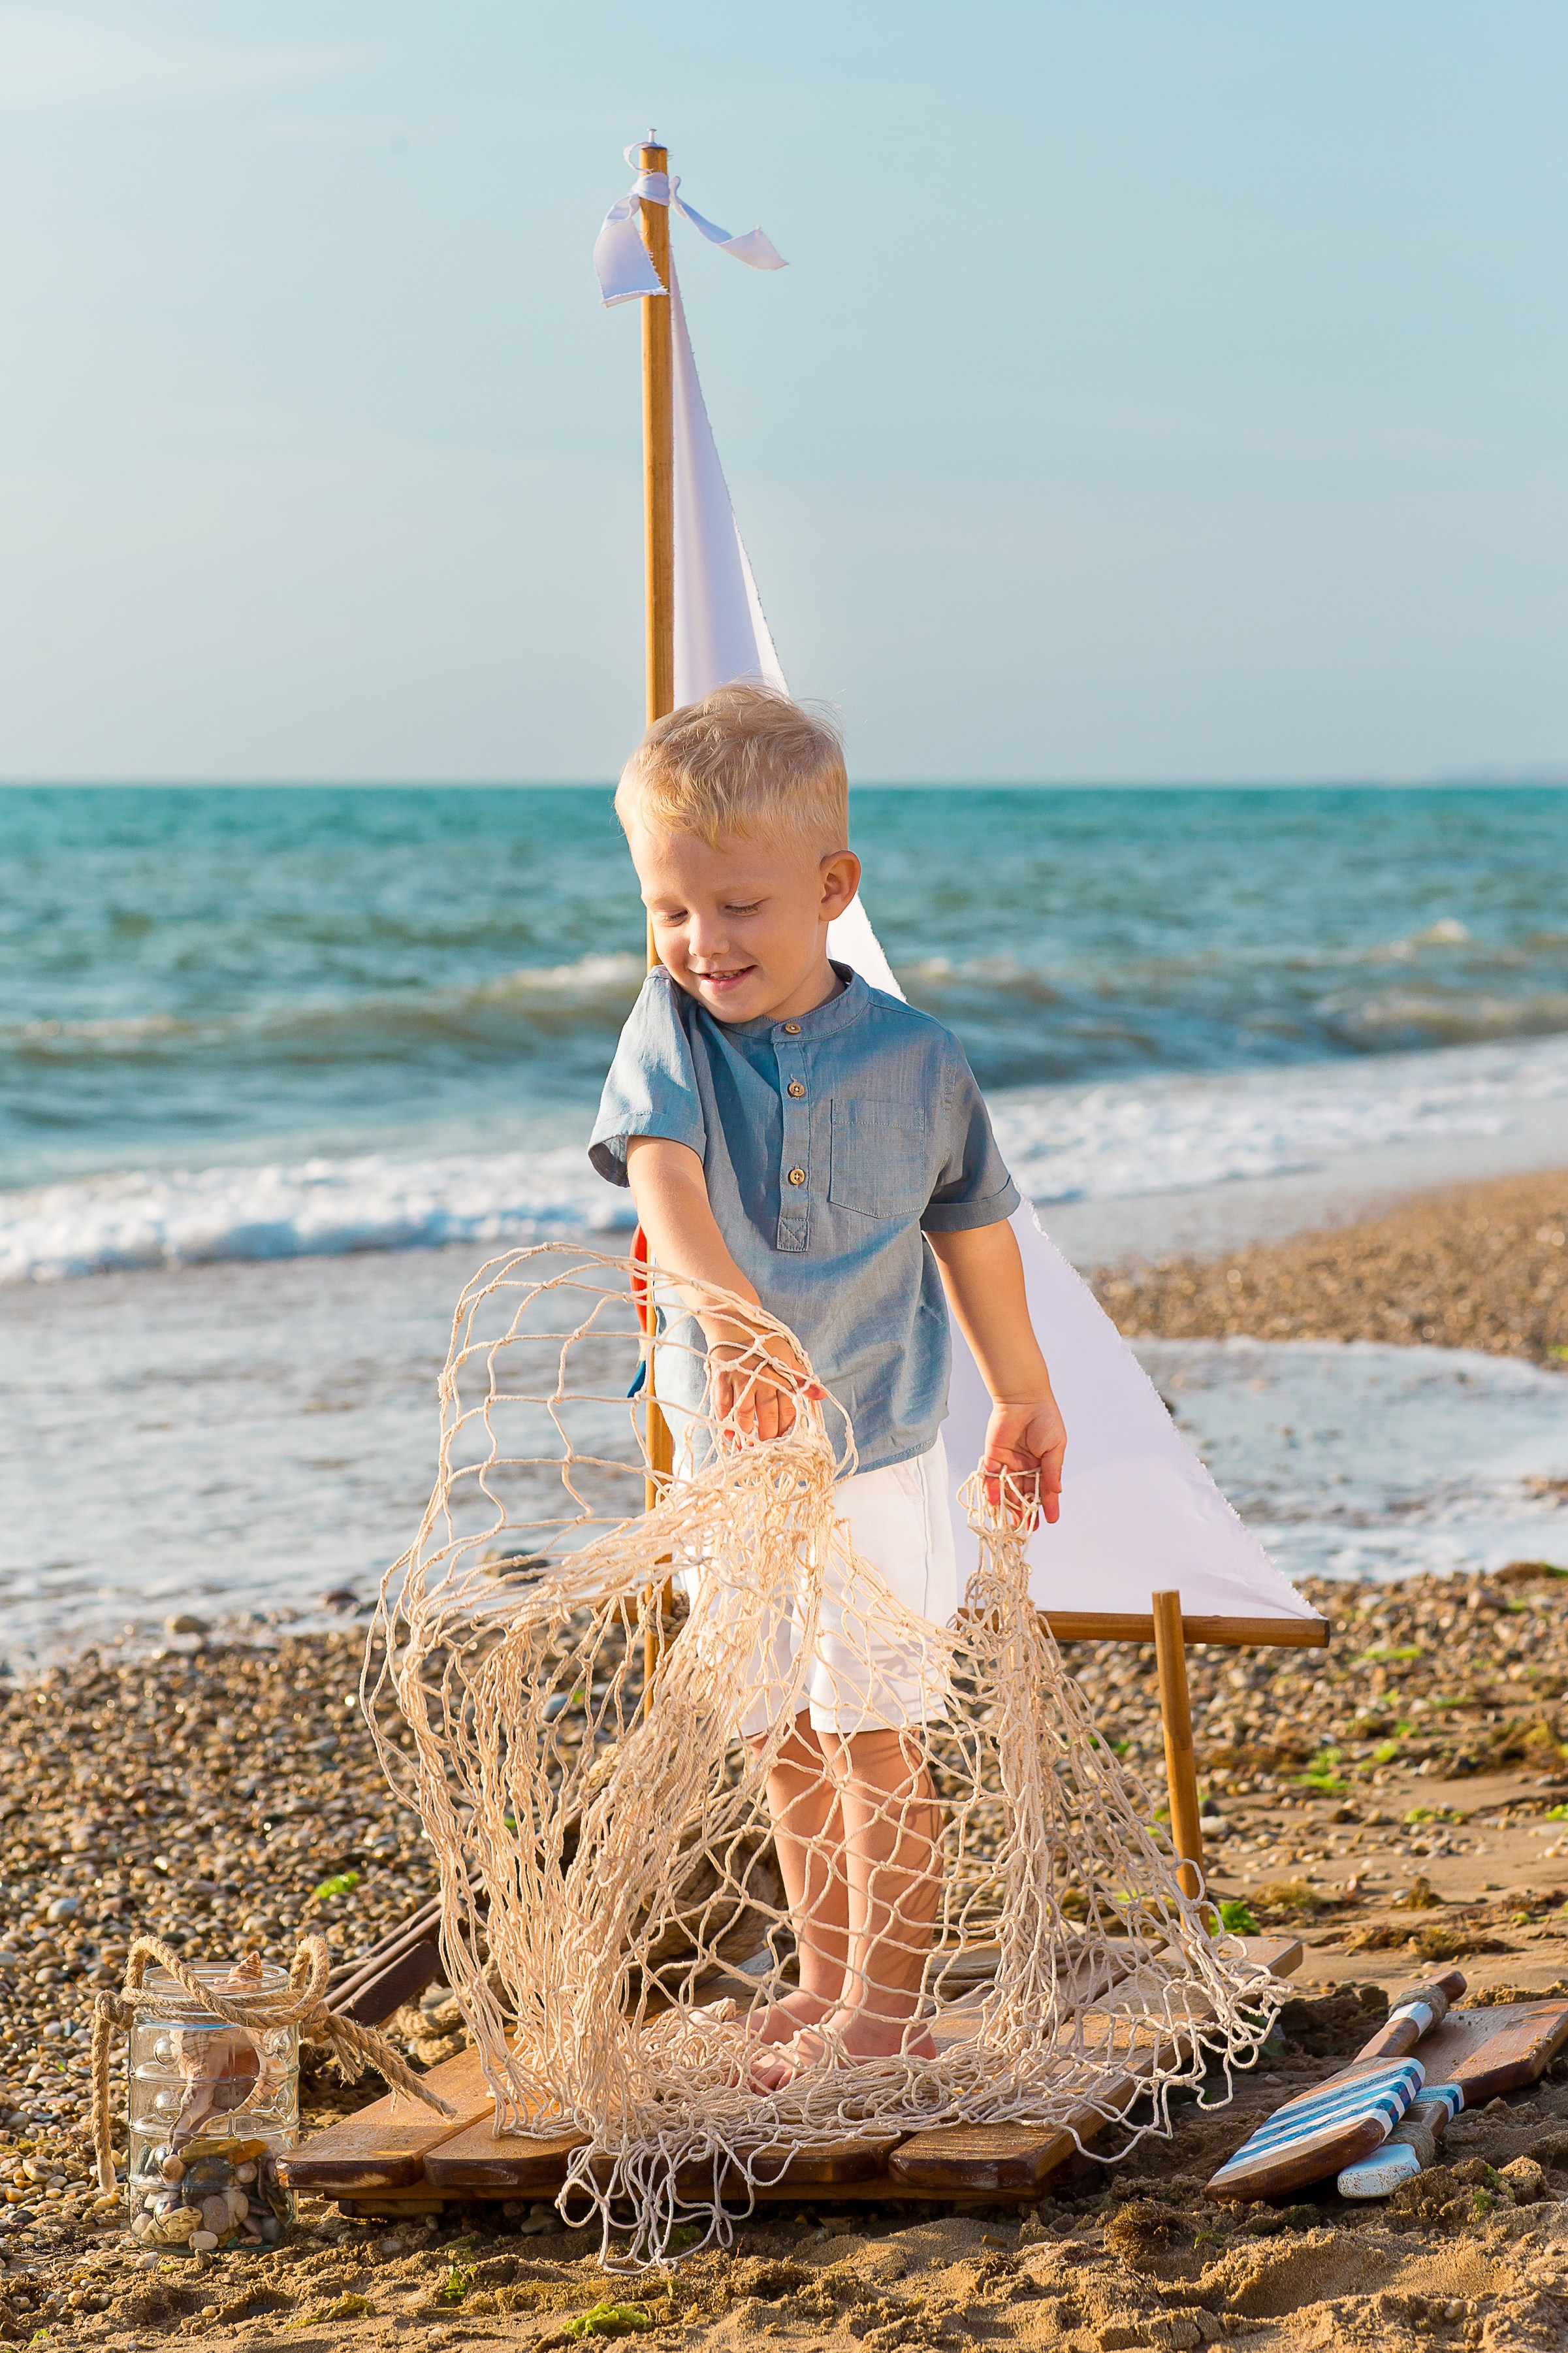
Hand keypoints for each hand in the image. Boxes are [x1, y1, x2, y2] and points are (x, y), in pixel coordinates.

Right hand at [706, 1322, 824, 1443]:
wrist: (736, 1326)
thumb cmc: (766, 1345)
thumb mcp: (789, 1357)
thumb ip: (804, 1379)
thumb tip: (822, 1396)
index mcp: (781, 1376)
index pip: (787, 1409)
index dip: (786, 1428)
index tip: (785, 1442)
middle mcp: (761, 1379)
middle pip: (766, 1415)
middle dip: (767, 1436)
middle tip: (766, 1451)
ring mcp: (740, 1379)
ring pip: (743, 1413)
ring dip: (746, 1434)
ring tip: (748, 1449)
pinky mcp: (721, 1379)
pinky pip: (722, 1405)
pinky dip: (725, 1422)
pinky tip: (729, 1435)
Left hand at [981, 1391, 1065, 1526]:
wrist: (1023, 1399)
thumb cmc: (1045, 1419)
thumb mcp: (1055, 1447)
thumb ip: (1053, 1471)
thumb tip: (1056, 1492)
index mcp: (1043, 1465)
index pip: (1045, 1491)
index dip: (1048, 1506)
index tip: (1050, 1520)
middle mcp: (1025, 1468)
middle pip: (1025, 1495)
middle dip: (1026, 1512)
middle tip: (1026, 1528)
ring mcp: (1009, 1464)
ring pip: (1008, 1491)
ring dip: (1009, 1507)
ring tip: (1010, 1523)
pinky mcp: (993, 1457)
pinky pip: (991, 1478)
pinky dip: (992, 1490)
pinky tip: (995, 1502)